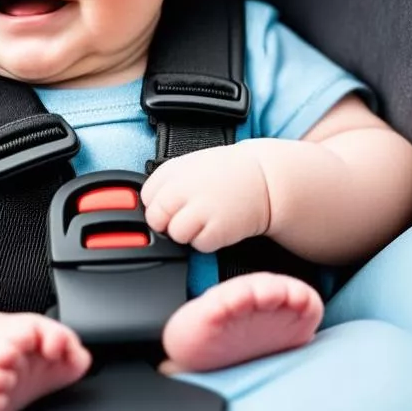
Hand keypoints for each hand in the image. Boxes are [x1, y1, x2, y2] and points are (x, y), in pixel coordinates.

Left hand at [140, 143, 270, 252]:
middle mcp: (182, 188)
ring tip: (206, 219)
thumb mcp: (191, 165)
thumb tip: (149, 204)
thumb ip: (168, 182)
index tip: (172, 205)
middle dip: (168, 222)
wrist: (265, 180)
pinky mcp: (215, 229)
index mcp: (173, 170)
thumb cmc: (227, 173)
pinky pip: (198, 245)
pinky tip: (218, 225)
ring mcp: (198, 209)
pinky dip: (207, 241)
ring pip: (175, 234)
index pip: (146, 197)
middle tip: (188, 216)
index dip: (158, 204)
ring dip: (188, 233)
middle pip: (155, 218)